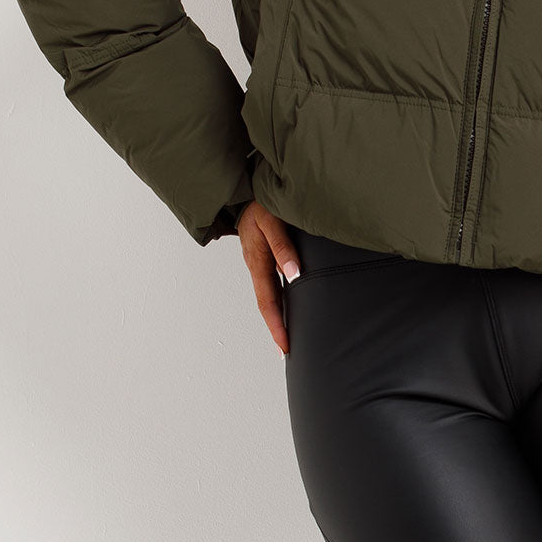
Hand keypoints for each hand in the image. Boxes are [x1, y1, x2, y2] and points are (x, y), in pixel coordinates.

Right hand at [236, 200, 300, 355]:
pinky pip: (271, 283)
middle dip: (276, 328)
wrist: (247, 192)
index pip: (268, 302)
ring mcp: (259, 262)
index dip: (276, 325)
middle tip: (287, 350)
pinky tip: (288, 304)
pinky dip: (279, 299)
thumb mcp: (272, 222)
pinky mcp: (264, 256)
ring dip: (277, 316)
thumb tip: (294, 274)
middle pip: (267, 304)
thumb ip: (282, 247)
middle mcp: (256, 266)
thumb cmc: (261, 204)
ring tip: (288, 334)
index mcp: (257, 262)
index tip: (285, 345)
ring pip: (269, 295)